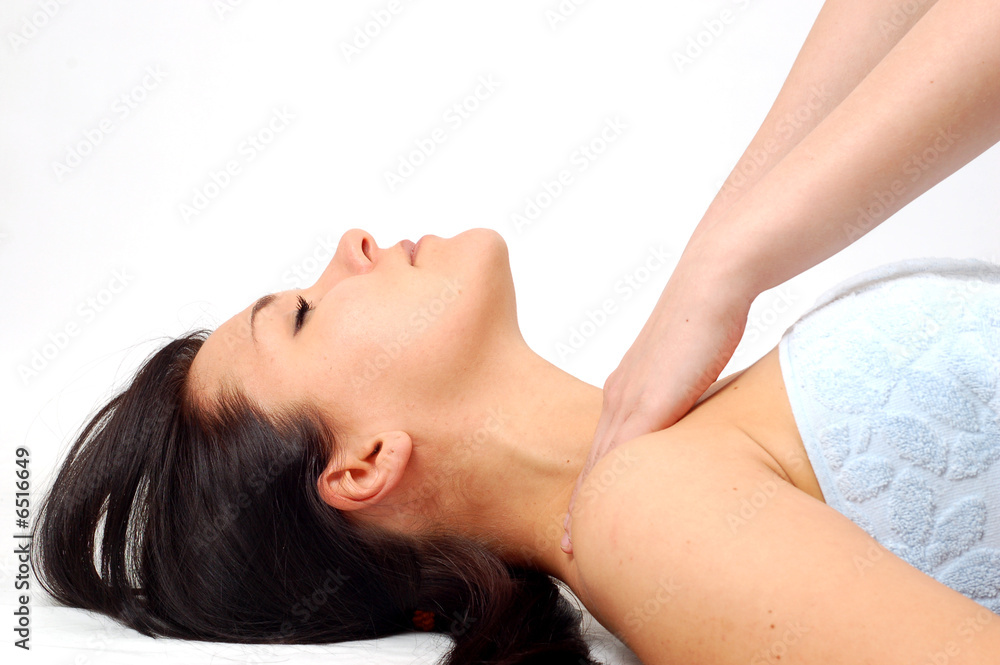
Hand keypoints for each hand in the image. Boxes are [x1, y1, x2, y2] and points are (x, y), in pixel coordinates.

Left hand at [561, 270, 751, 552]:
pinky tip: (609, 520)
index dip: (590, 488)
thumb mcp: (689, 372)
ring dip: (586, 508)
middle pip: (592, 464)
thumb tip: (694, 425)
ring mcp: (629, 400)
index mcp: (627, 391)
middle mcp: (619, 398)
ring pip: (599, 467)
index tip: (581, 519)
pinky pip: (621, 456)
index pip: (603, 450)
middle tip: (566, 548)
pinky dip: (611, 491)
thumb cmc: (706, 320)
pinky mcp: (649, 403)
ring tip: (575, 546)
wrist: (711, 285)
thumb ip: (684, 401)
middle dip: (579, 508)